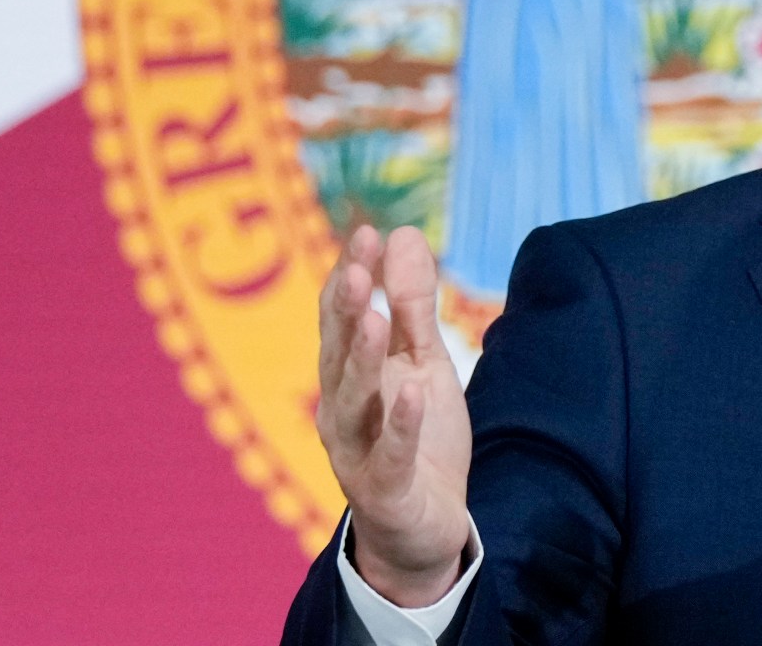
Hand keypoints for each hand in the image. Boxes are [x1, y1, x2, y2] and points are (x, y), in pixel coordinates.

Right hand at [315, 224, 475, 606]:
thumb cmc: (417, 438)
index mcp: (348, 375)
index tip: (368, 232)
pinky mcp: (383, 490)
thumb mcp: (424, 363)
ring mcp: (356, 451)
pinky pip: (389, 454)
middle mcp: (340, 409)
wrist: (424, 529)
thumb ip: (413, 306)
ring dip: (360, 359)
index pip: (341, 317)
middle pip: (337, 353)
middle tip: (360, 267)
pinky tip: (413, 391)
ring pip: (352, 401)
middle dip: (346, 309)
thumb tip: (403, 233)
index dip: (351, 275)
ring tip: (372, 317)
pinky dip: (399, 423)